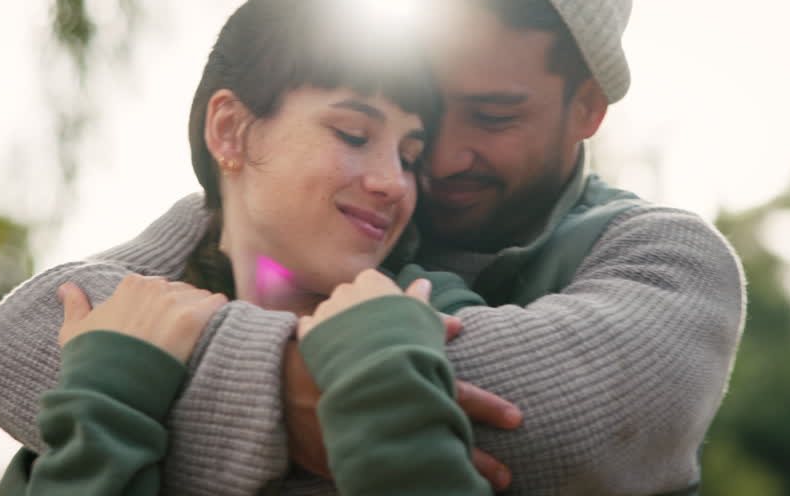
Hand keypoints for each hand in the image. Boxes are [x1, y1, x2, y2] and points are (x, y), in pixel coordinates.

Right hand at [56, 275, 227, 363]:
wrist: (109, 391)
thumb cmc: (91, 365)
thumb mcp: (74, 333)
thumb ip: (74, 306)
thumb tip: (66, 287)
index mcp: (131, 285)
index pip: (159, 289)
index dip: (162, 311)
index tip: (159, 332)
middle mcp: (154, 286)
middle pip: (183, 292)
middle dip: (182, 313)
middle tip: (176, 342)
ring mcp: (174, 301)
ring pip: (201, 298)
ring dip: (202, 316)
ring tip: (194, 343)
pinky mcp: (193, 318)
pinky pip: (219, 304)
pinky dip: (220, 317)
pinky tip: (212, 335)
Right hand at [288, 271, 519, 489]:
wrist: (271, 380)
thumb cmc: (329, 350)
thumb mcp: (368, 329)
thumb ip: (413, 321)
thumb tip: (449, 311)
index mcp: (395, 379)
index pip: (449, 392)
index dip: (484, 407)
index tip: (517, 420)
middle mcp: (384, 410)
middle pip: (436, 435)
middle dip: (475, 459)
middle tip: (506, 477)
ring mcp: (364, 439)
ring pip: (413, 466)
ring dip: (445, 480)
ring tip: (478, 495)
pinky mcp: (344, 463)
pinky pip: (379, 482)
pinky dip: (405, 489)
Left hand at [297, 269, 426, 338]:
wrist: (383, 376)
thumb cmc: (410, 346)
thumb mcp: (424, 321)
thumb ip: (420, 299)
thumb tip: (423, 283)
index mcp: (373, 282)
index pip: (372, 283)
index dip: (381, 302)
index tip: (389, 321)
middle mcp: (345, 290)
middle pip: (349, 297)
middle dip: (357, 312)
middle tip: (371, 337)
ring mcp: (325, 311)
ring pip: (330, 312)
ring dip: (337, 325)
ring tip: (353, 349)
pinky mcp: (310, 332)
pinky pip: (310, 327)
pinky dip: (318, 336)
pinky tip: (332, 351)